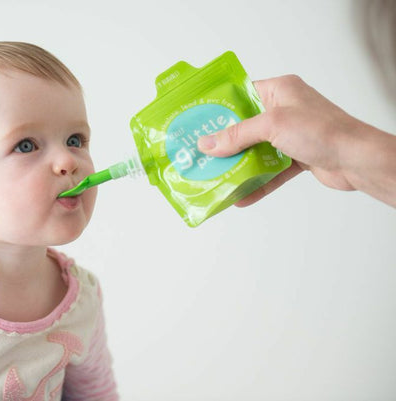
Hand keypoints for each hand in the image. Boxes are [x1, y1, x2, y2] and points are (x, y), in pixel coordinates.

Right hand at [197, 75, 395, 206]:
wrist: (357, 160)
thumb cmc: (323, 130)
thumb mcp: (272, 125)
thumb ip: (237, 135)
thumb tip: (207, 144)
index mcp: (280, 90)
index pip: (242, 95)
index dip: (220, 108)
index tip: (198, 120)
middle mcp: (284, 110)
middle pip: (245, 127)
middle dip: (224, 143)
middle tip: (200, 153)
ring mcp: (290, 135)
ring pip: (256, 150)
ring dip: (238, 165)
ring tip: (215, 177)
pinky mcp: (296, 157)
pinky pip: (270, 170)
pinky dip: (256, 183)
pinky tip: (241, 197)